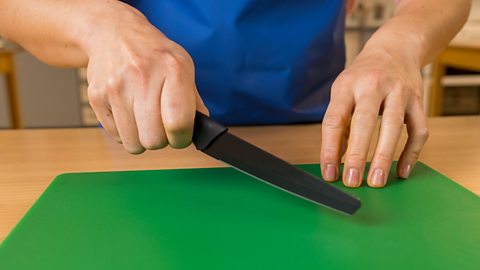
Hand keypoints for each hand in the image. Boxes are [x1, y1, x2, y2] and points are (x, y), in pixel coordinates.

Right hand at [85, 7, 207, 153]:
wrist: (115, 33)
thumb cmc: (154, 55)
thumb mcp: (183, 66)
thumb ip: (194, 101)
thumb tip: (202, 131)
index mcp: (173, 69)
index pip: (178, 122)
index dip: (182, 138)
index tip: (180, 136)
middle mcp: (143, 76)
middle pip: (154, 139)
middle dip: (161, 140)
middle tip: (161, 126)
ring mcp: (116, 87)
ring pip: (133, 144)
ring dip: (142, 138)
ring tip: (145, 119)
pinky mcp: (97, 96)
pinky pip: (116, 136)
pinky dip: (125, 132)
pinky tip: (129, 112)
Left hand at [320, 47, 428, 187]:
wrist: (395, 48)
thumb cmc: (362, 76)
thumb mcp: (342, 92)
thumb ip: (339, 123)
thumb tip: (335, 159)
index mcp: (347, 85)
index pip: (334, 119)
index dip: (329, 148)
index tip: (328, 173)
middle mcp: (373, 85)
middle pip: (364, 122)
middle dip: (356, 154)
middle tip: (351, 181)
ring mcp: (399, 91)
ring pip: (393, 126)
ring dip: (383, 157)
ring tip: (376, 181)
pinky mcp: (418, 100)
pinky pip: (418, 130)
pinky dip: (411, 153)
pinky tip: (401, 171)